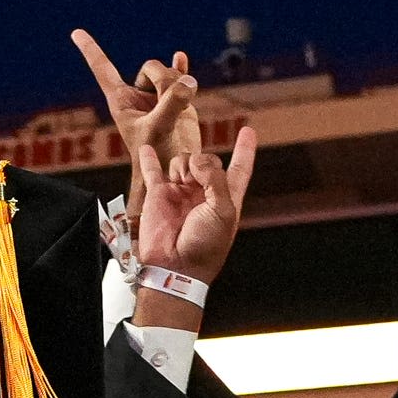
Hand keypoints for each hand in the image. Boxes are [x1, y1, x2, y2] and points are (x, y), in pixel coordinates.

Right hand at [72, 30, 257, 286]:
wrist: (174, 266)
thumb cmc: (205, 245)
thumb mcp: (223, 211)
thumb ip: (215, 179)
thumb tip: (196, 162)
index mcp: (227, 198)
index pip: (240, 168)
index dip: (245, 149)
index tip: (248, 131)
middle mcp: (204, 193)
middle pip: (207, 159)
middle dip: (202, 162)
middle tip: (195, 180)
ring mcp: (180, 193)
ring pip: (183, 161)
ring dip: (182, 165)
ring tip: (180, 182)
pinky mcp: (158, 196)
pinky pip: (153, 171)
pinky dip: (150, 158)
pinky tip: (148, 149)